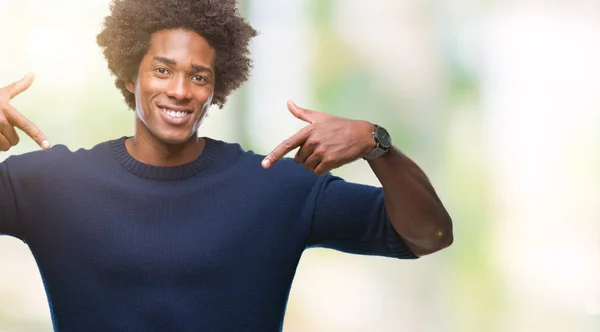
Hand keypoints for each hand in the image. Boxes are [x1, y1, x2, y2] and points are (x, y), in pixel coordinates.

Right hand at [0, 73, 49, 150]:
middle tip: (2, 129)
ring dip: (2, 144)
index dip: (38, 135)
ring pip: (4, 146)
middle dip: (11, 138)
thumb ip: (18, 86)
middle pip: (15, 140)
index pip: (26, 125)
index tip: (47, 145)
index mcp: (6, 110)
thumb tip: (32, 74)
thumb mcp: (1, 92)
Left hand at [262, 100, 376, 175]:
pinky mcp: (330, 161)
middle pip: (299, 159)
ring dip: (316, 164)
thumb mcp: (320, 117)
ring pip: (308, 166)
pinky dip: (323, 169)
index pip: (287, 145)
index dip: (274, 155)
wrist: (363, 135)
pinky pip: (318, 171)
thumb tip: (288, 102)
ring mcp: (321, 151)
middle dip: (307, 158)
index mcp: (308, 130)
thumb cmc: (340, 126)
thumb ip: (302, 112)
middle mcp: (313, 140)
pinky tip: (333, 159)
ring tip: (328, 153)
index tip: (264, 165)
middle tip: (322, 149)